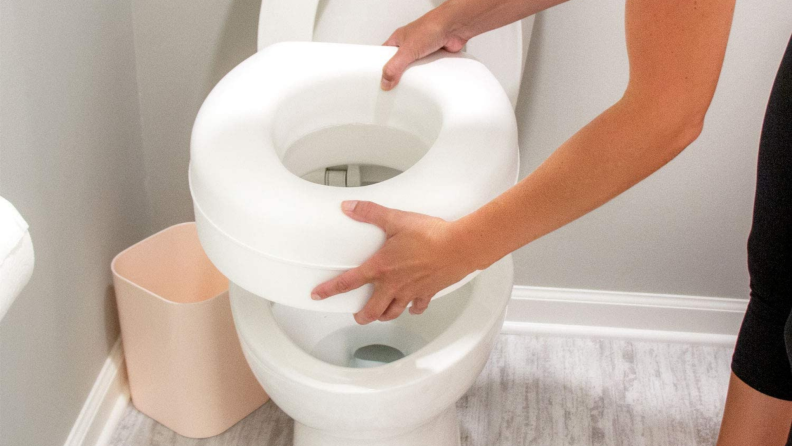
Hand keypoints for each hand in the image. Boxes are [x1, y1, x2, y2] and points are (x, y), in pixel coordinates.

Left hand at [310, 201, 477, 324]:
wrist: (459, 247)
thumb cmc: (430, 235)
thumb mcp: (396, 219)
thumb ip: (370, 212)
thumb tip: (349, 207)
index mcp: (381, 268)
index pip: (348, 282)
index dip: (329, 290)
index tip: (318, 295)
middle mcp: (393, 284)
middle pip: (371, 310)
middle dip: (362, 316)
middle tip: (357, 315)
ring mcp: (411, 291)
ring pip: (392, 313)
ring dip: (383, 316)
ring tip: (379, 314)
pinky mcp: (428, 292)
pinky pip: (417, 307)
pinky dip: (412, 309)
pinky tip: (411, 307)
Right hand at [380, 9, 467, 90]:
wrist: (454, 27)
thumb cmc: (431, 27)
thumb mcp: (407, 50)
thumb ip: (394, 67)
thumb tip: (385, 82)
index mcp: (398, 40)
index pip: (385, 55)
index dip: (382, 67)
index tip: (381, 80)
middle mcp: (410, 45)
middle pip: (400, 65)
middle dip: (400, 74)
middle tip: (398, 84)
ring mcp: (422, 51)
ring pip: (415, 68)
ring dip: (416, 74)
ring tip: (414, 82)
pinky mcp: (434, 57)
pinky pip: (427, 70)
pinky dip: (428, 74)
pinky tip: (427, 78)